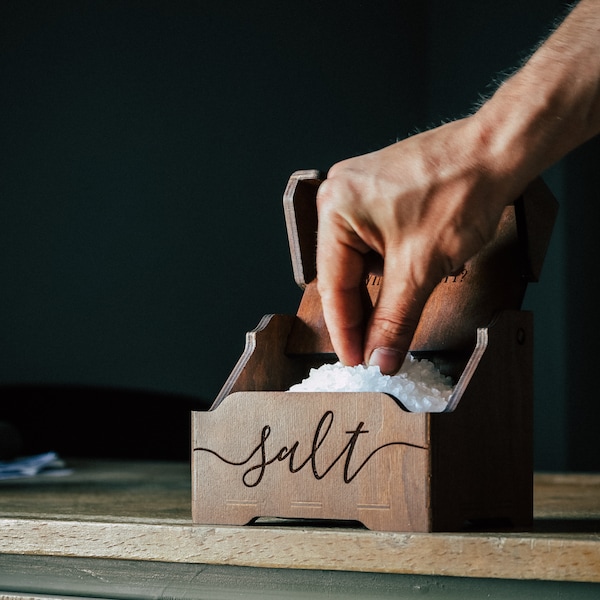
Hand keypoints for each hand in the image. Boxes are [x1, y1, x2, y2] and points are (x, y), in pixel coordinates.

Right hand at [315, 116, 525, 373]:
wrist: (497, 152)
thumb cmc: (461, 190)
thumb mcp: (421, 268)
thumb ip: (395, 320)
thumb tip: (379, 357)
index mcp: (335, 209)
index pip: (334, 284)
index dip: (345, 330)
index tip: (353, 360)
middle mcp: (338, 197)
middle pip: (342, 273)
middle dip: (359, 313)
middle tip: (368, 351)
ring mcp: (358, 193)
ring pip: (358, 261)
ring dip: (374, 293)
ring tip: (386, 324)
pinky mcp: (378, 195)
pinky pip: (371, 243)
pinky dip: (384, 270)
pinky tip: (397, 288)